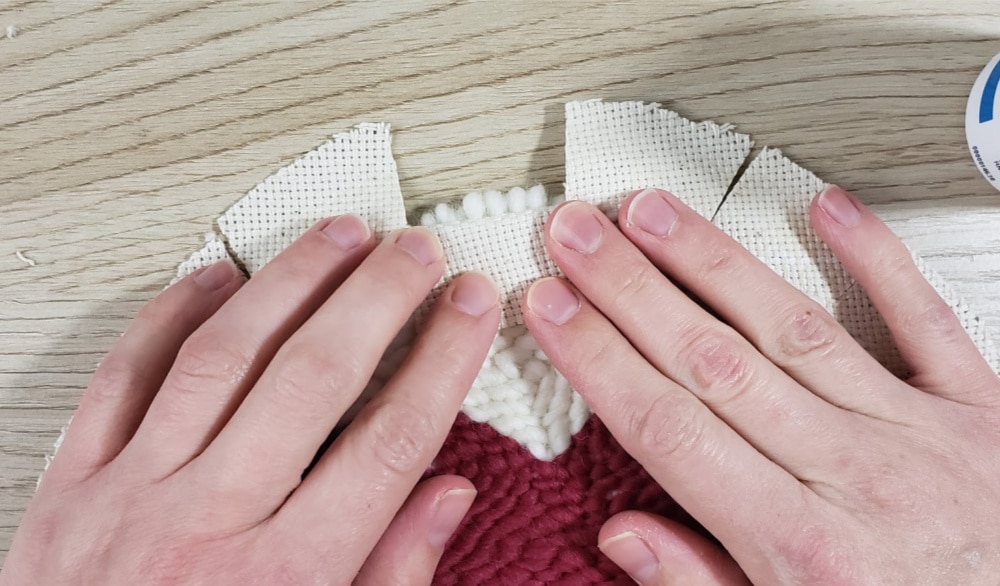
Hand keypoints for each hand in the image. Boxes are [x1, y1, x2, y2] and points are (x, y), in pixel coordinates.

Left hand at [1, 218, 499, 584]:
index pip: (390, 440)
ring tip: (339, 236)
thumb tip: (448, 493)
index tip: (471, 308)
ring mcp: (131, 497)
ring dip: (291, 283)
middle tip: (415, 252)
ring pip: (223, 355)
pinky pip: (121, 376)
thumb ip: (391, 574)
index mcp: (287, 577)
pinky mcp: (69, 486)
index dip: (443, 360)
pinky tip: (216, 274)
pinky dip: (169, 314)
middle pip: (314, 378)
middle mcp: (209, 524)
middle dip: (378, 299)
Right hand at [524, 187, 999, 584]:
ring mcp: (915, 430)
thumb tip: (623, 535)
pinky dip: (876, 257)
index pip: (666, 426)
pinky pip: (923, 318)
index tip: (552, 309)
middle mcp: (851, 473)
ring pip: (792, 325)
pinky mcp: (980, 407)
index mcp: (799, 546)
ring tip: (652, 212)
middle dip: (630, 288)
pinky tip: (826, 208)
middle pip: (713, 360)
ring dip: (711, 262)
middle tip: (577, 234)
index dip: (597, 358)